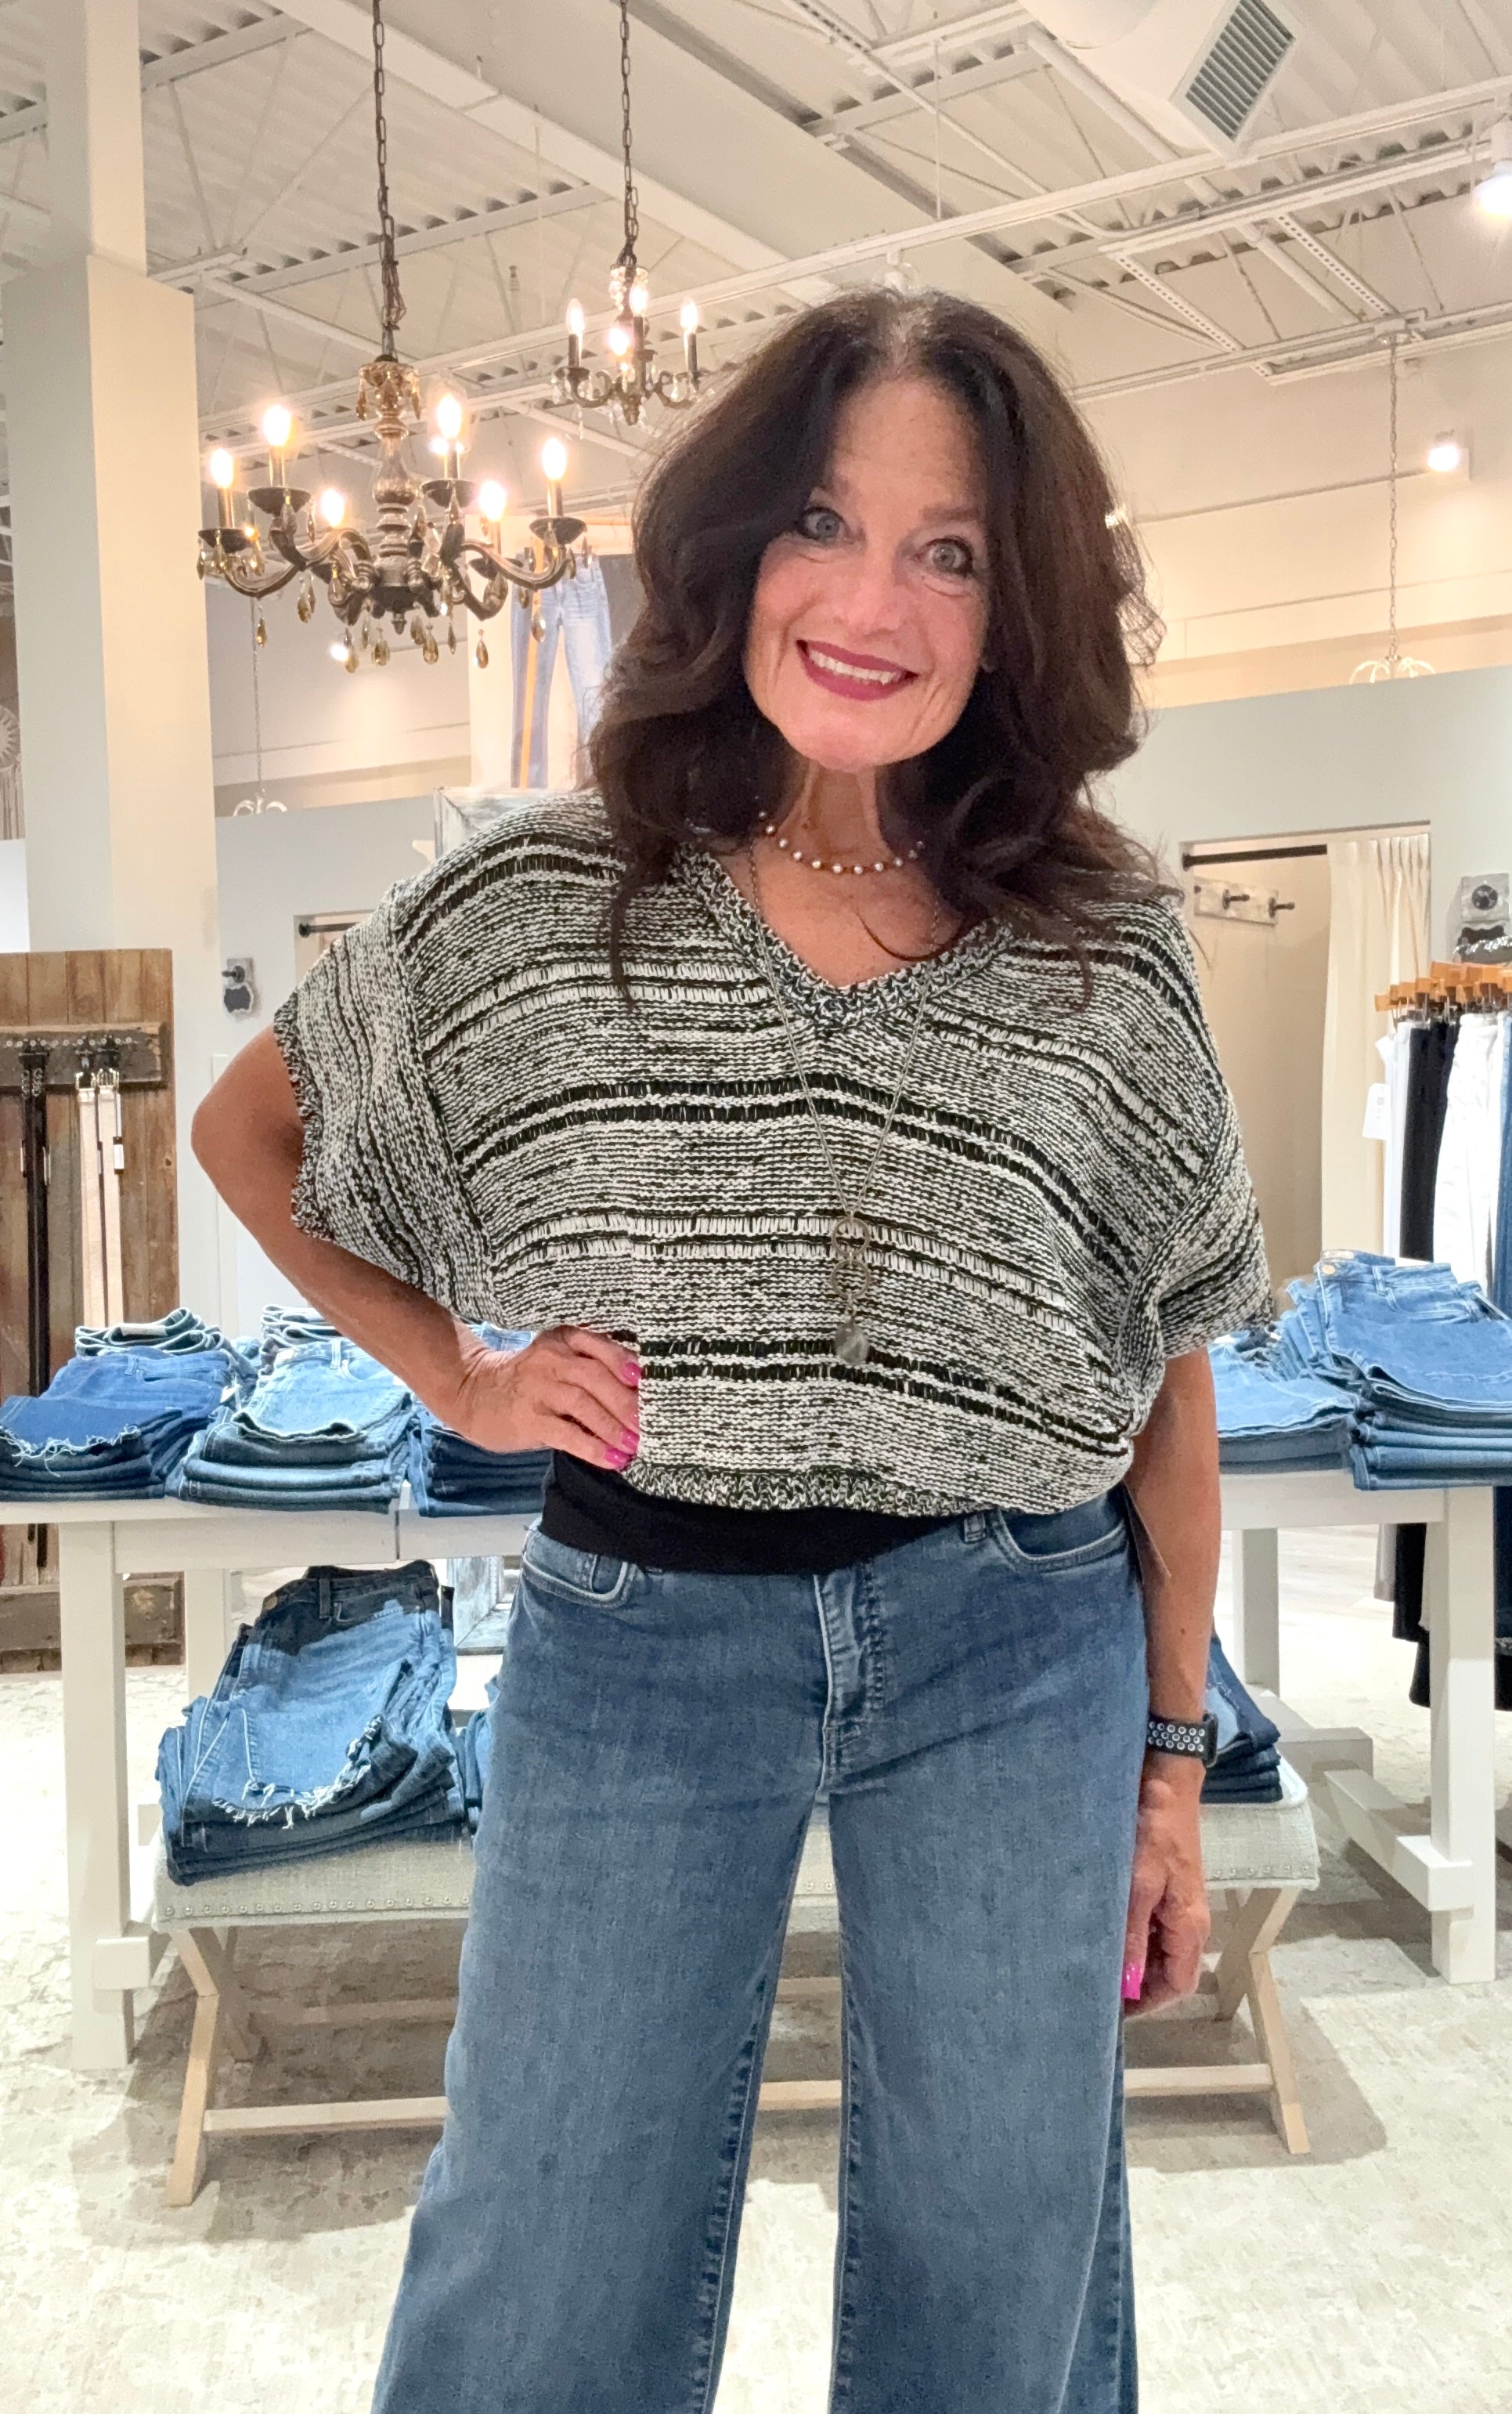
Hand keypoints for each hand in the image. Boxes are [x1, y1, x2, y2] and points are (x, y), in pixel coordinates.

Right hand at [437, 1326, 641, 1468]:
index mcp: (564, 1340)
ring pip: (583, 1405)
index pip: (601, 1346)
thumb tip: (641, 1395)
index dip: (625, 1362)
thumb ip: (592, 1367)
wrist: (473, 1392)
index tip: (648, 1381)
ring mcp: (538, 1390)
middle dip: (626, 1402)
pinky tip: (612, 1459)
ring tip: (635, 1445)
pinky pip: (566, 1434)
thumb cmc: (529, 1379)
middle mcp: (551, 1360)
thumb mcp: (557, 1360)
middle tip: (650, 1424)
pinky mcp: (528, 1419)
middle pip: (596, 1377)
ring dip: (614, 1427)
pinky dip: (593, 1448)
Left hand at [1121, 1757, 1209, 2017]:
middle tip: (1095, 1985)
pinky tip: (1103, 1929)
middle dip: (1137, 1985)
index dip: (1148, 2003)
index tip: (1112, 2009)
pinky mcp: (1167, 1888)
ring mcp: (1179, 1905)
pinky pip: (1152, 1926)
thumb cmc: (1155, 1831)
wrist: (1167, 1783)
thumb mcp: (1139, 1884)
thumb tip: (1127, 1983)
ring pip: (1159, 1950)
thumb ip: (1133, 1934)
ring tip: (1093, 1961)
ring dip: (1132, 1960)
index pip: (1178, 1985)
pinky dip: (1131, 1935)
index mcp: (1190, 1926)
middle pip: (1169, 1971)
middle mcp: (1190, 1922)